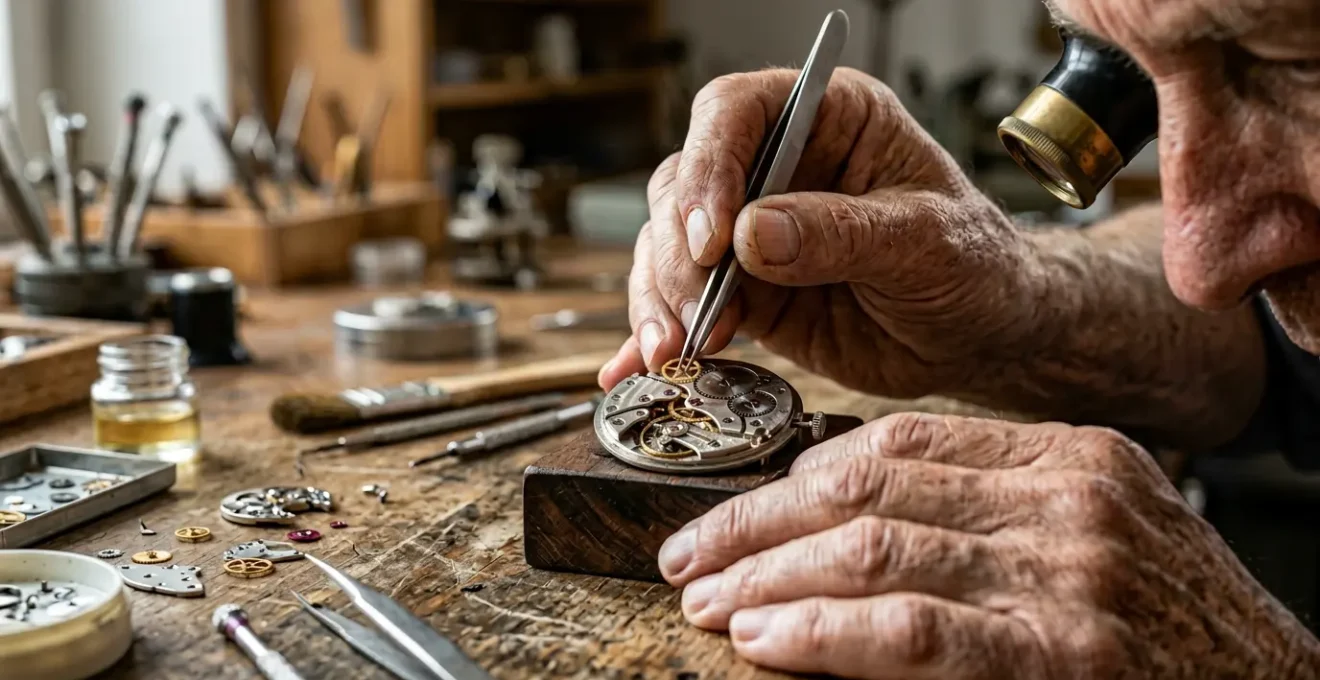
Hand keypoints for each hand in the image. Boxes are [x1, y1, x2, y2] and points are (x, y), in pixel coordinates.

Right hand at [600, 68, 1032, 394]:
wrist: (981, 339)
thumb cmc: (973, 266)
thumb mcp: (924, 243)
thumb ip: (841, 234)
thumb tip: (752, 235)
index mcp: (827, 119)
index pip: (736, 113)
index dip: (710, 165)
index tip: (714, 234)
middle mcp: (776, 168)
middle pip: (684, 184)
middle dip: (678, 250)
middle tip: (699, 301)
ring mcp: (751, 234)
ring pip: (668, 246)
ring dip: (661, 297)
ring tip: (677, 348)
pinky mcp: (743, 293)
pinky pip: (683, 304)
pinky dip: (658, 334)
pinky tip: (638, 364)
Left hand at [658, 413, 1319, 677]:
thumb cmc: (1172, 632)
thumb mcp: (1092, 538)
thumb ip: (987, 512)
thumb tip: (844, 515)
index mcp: (1069, 457)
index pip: (899, 441)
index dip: (797, 475)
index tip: (738, 508)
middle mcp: (1068, 499)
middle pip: (868, 485)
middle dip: (760, 523)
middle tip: (692, 555)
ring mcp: (1069, 575)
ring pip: (873, 549)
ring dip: (769, 578)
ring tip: (709, 603)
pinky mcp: (1064, 655)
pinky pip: (911, 629)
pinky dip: (824, 633)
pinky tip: (766, 642)